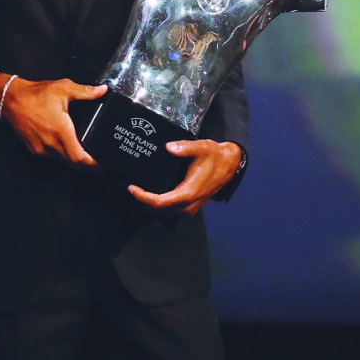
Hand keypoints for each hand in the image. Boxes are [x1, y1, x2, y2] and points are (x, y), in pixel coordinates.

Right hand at [0, 78, 105, 165]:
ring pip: (63, 161)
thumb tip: (102, 91)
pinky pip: (52, 157)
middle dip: (87, 165)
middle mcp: (51, 144)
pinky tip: (66, 147)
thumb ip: (85, 91)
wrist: (11, 100)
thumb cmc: (35, 95)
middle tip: (98, 162)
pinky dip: (62, 155)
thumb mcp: (63, 89)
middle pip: (73, 164)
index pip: (79, 158)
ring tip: (84, 154)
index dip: (93, 165)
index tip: (103, 165)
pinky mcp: (34, 149)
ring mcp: (42, 149)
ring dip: (74, 160)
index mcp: (61, 132)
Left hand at [127, 139, 241, 215]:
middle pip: (160, 210)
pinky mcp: (192, 204)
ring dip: (150, 205)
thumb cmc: (215, 156)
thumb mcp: (202, 147)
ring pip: (166, 213)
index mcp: (189, 192)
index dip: (143, 197)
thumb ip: (185, 147)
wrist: (230, 164)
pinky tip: (152, 195)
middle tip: (129, 188)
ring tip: (136, 192)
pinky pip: (172, 210)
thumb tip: (169, 147)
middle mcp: (189, 203)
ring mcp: (191, 206)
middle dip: (143, 202)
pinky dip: (160, 205)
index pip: (160, 202)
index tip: (131, 188)